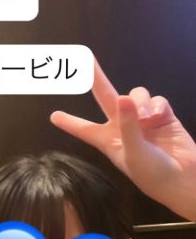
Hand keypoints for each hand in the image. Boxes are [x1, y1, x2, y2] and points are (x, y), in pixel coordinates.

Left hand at [50, 59, 195, 220]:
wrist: (183, 179)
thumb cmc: (152, 173)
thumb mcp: (133, 152)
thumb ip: (128, 124)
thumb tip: (123, 97)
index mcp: (109, 141)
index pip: (84, 129)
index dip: (70, 122)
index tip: (54, 117)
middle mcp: (123, 127)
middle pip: (106, 97)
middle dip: (97, 79)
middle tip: (85, 59)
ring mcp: (143, 120)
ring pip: (135, 95)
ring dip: (140, 102)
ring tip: (147, 119)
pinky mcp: (162, 116)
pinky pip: (156, 100)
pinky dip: (157, 105)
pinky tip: (160, 117)